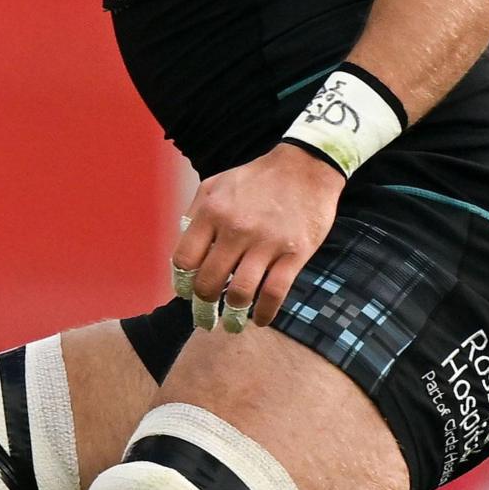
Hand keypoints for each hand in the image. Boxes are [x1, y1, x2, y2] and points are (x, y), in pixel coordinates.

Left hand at [172, 145, 342, 331]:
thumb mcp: (215, 185)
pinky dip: (264, 313)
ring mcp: (266, 243)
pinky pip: (274, 293)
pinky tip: (259, 320)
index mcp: (212, 213)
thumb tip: (184, 250)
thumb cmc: (257, 179)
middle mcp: (235, 229)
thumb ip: (194, 215)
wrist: (306, 167)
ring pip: (240, 293)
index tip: (186, 293)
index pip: (184, 260)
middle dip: (204, 305)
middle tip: (206, 315)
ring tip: (230, 322)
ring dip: (232, 315)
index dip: (182, 282)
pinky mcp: (294, 253)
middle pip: (208, 282)